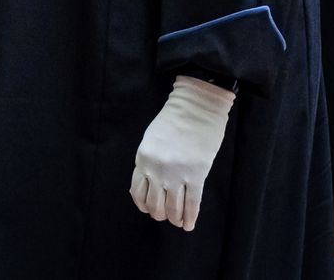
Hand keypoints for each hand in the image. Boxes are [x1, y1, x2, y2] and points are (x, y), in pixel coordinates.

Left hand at [129, 74, 234, 230]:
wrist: (195, 108)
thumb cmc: (173, 120)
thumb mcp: (151, 140)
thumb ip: (149, 160)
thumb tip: (150, 182)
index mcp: (143, 159)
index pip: (137, 191)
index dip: (143, 204)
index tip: (148, 208)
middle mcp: (156, 170)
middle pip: (154, 204)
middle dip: (159, 213)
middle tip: (165, 215)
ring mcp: (176, 174)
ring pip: (173, 208)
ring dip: (174, 218)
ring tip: (177, 221)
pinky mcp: (196, 175)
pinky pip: (192, 203)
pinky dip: (190, 217)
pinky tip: (189, 225)